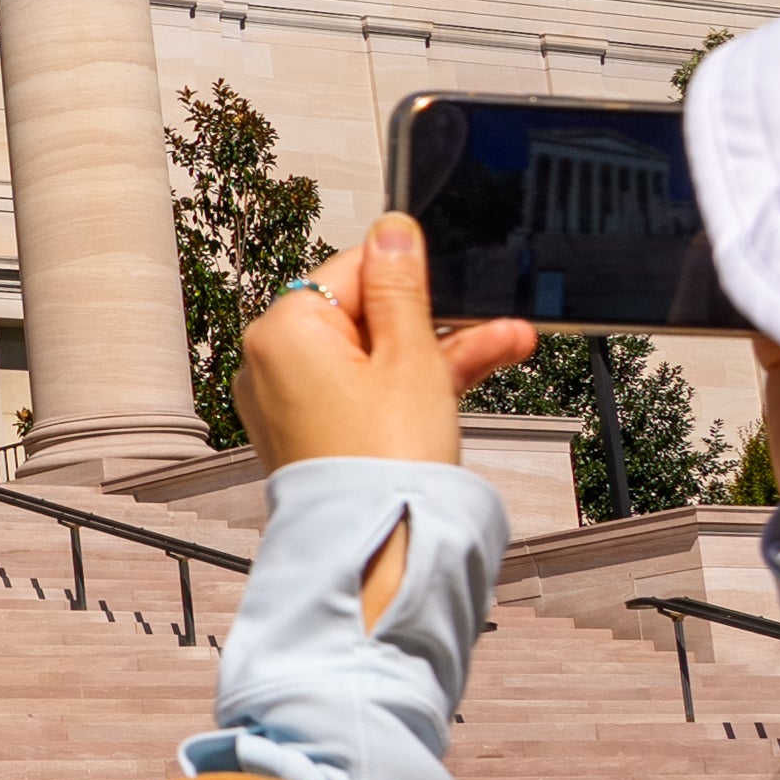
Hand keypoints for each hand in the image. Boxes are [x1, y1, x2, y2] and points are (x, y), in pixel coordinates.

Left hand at [234, 214, 537, 471]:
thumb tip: (391, 230)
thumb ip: (402, 286)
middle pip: (365, 317)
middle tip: (492, 316)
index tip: (449, 275)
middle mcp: (272, 365)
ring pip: (373, 357)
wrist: (380, 549)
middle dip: (436, 317)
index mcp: (281, 332)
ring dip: (439, 351)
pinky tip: (469, 376)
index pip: (348, 270)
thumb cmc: (385, 459)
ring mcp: (290, 403)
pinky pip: (364, 392)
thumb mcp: (410, 354)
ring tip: (507, 344)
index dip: (407, 272)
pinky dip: (409, 386)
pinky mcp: (313, 434)